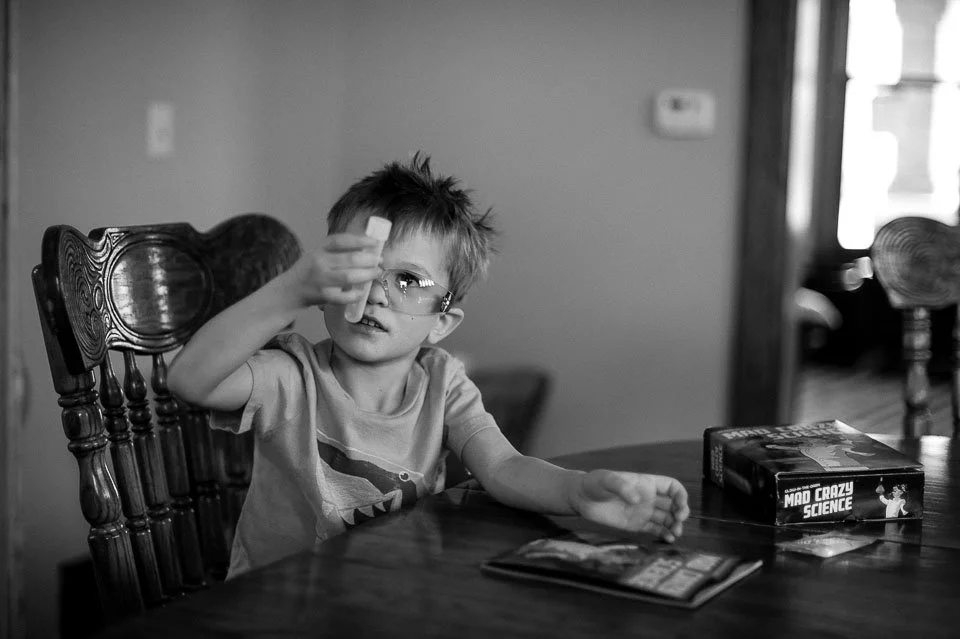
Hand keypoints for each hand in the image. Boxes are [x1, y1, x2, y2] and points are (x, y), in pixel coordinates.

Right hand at [291, 233, 382, 306]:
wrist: (290, 290)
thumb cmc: (310, 271)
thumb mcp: (319, 255)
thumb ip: (338, 252)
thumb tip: (367, 250)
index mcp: (320, 249)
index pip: (341, 241)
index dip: (360, 240)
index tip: (374, 242)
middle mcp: (319, 262)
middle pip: (350, 259)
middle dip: (370, 260)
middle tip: (379, 261)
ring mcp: (321, 279)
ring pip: (349, 277)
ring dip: (367, 275)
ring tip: (377, 273)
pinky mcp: (323, 296)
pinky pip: (344, 296)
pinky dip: (355, 295)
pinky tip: (362, 292)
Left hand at [570, 470, 689, 542]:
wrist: (581, 498)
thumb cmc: (594, 483)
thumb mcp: (606, 480)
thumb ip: (622, 487)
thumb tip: (638, 500)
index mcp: (646, 483)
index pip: (672, 487)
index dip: (680, 494)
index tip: (680, 505)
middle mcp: (648, 497)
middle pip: (673, 504)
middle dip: (681, 512)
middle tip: (678, 521)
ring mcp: (643, 512)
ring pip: (666, 518)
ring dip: (675, 525)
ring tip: (676, 534)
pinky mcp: (636, 524)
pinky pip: (655, 529)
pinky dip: (664, 534)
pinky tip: (668, 539)